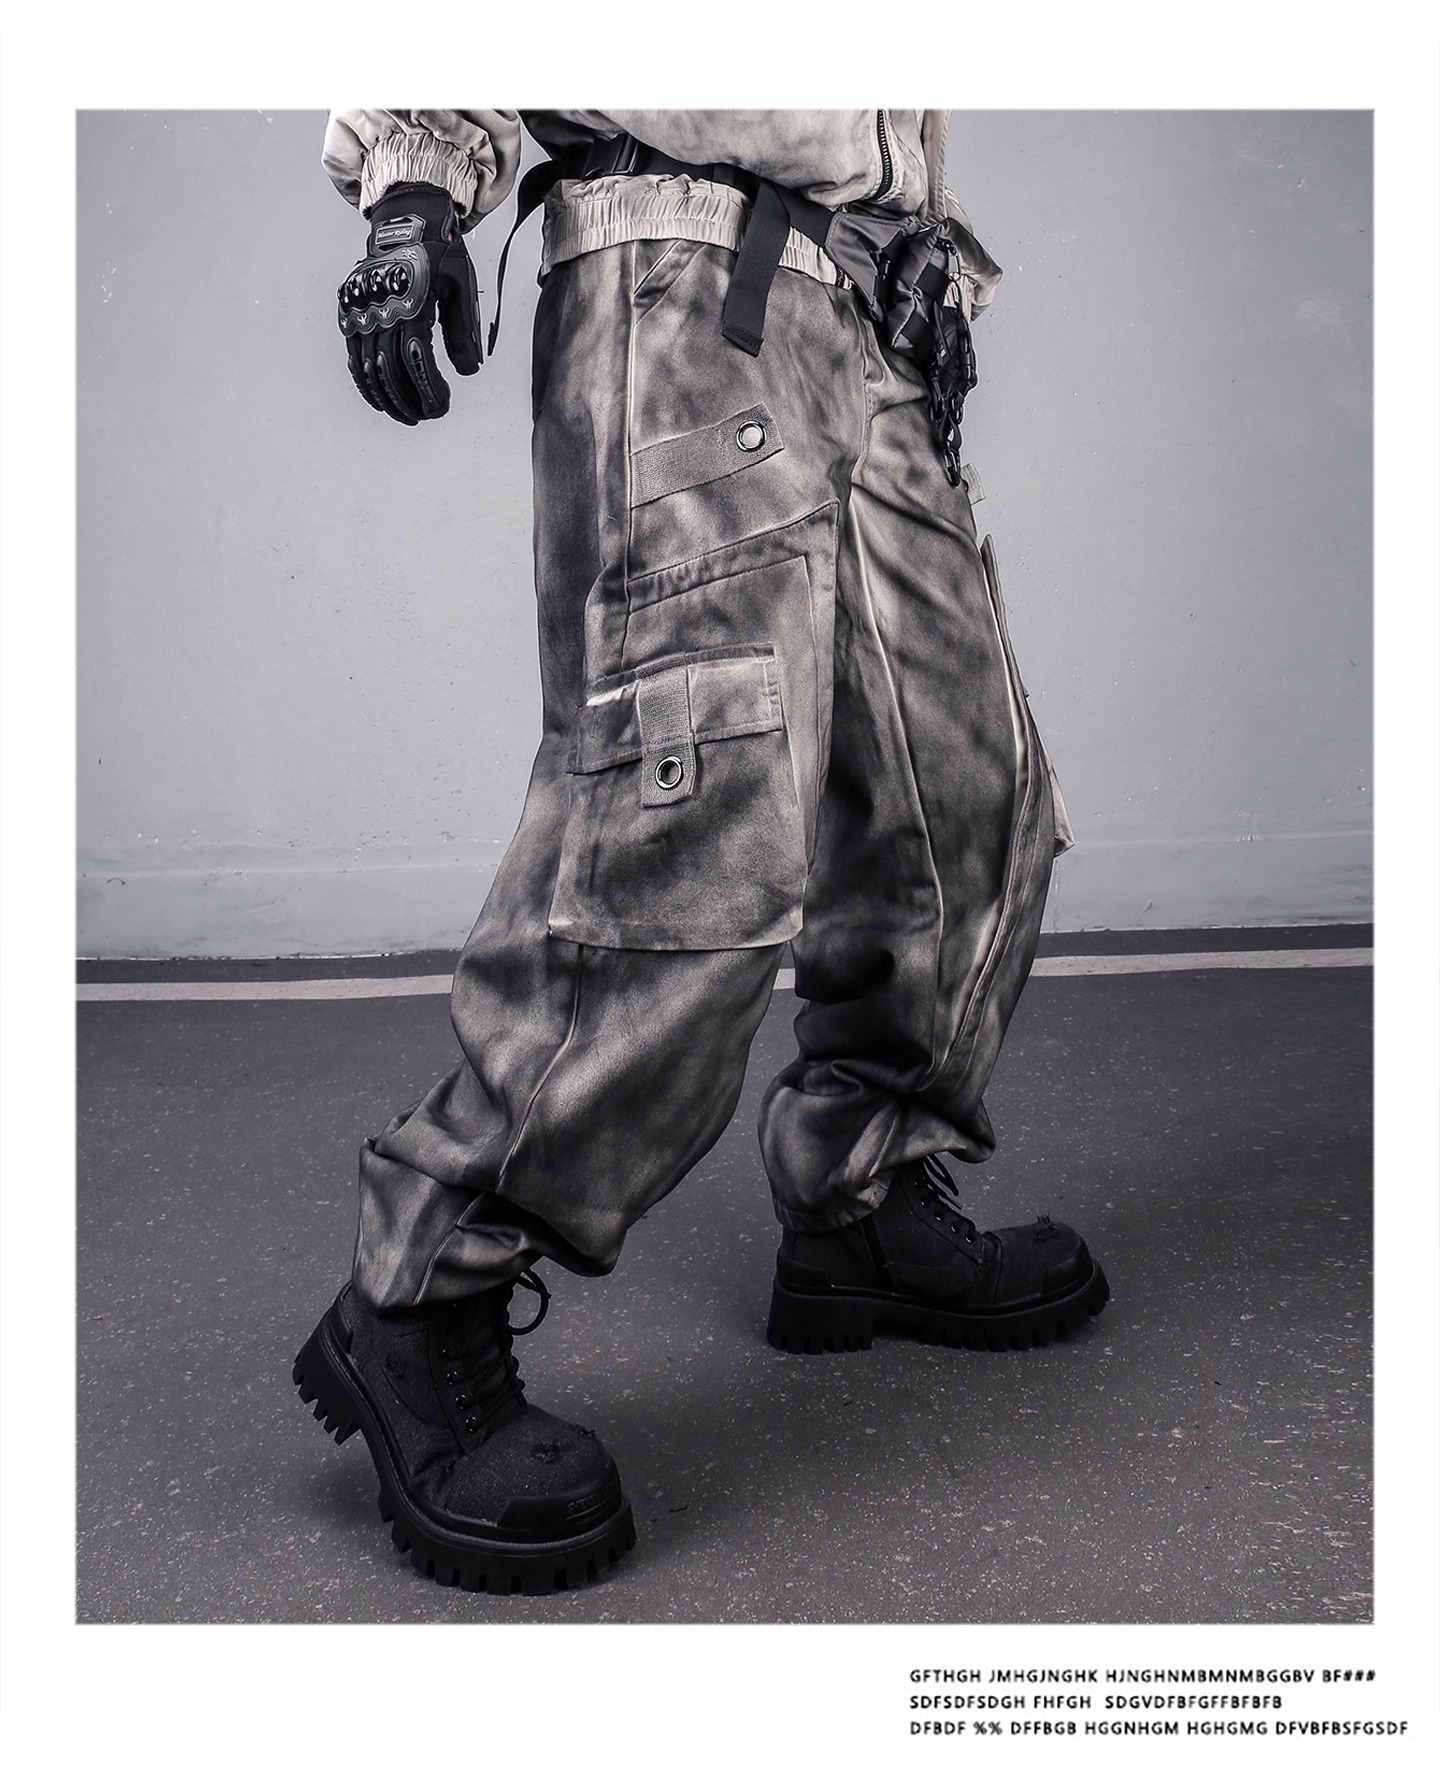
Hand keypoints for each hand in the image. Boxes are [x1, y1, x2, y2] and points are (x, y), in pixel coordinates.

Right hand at [337, 183, 481, 422]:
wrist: (405, 219)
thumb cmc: (439, 254)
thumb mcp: (460, 287)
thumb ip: (463, 331)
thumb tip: (469, 372)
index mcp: (411, 301)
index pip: (417, 358)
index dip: (428, 388)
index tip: (442, 406)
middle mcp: (381, 307)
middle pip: (390, 368)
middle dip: (409, 399)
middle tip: (427, 415)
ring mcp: (362, 308)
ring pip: (368, 366)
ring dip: (387, 396)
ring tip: (407, 415)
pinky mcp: (351, 310)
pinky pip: (353, 354)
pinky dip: (364, 380)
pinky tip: (379, 398)